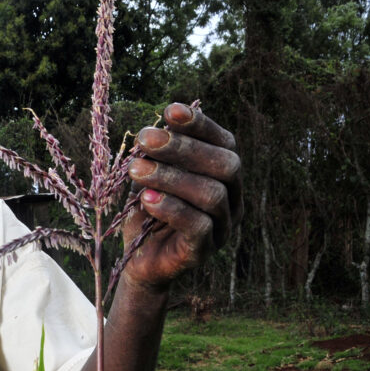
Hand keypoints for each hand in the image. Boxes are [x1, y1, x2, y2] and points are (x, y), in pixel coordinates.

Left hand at [123, 102, 241, 289]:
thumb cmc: (148, 211)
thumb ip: (158, 155)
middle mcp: (233, 198)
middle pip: (224, 164)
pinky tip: (145, 199)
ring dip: (170, 177)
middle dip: (183, 148)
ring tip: (136, 169)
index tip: (170, 111)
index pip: (224, 142)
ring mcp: (223, 226)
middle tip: (146, 138)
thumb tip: (157, 126)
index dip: (200, 125)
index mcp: (224, 175)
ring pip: (212, 194)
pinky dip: (171, 208)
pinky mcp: (206, 251)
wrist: (139, 260)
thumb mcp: (150, 176)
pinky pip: (199, 226)